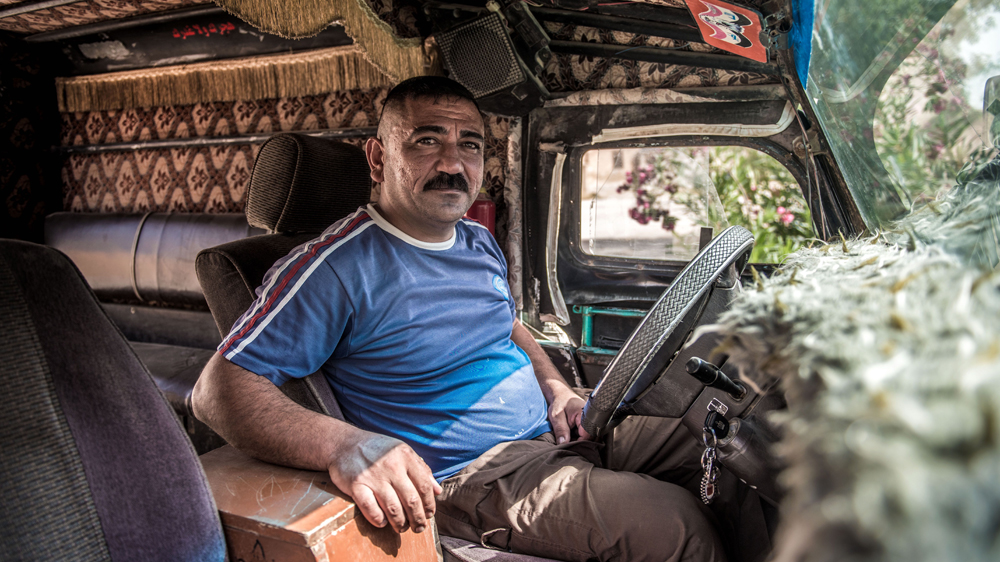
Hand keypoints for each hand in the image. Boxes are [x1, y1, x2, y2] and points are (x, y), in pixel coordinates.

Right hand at [327, 431, 441, 532]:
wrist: (344, 443)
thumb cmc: (378, 451)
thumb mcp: (402, 452)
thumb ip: (421, 470)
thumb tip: (438, 491)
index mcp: (405, 456)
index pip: (424, 486)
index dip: (429, 504)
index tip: (429, 514)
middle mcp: (391, 466)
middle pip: (411, 500)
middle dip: (418, 519)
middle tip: (419, 528)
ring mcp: (373, 476)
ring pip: (393, 509)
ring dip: (400, 523)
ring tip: (402, 528)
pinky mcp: (355, 486)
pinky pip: (371, 510)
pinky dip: (379, 520)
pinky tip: (383, 522)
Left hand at [547, 386, 591, 443]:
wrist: (561, 395)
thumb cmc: (559, 403)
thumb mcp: (556, 416)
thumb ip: (560, 429)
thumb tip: (563, 443)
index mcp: (584, 415)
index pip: (586, 435)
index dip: (577, 442)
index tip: (568, 444)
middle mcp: (590, 418)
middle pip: (588, 437)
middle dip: (577, 441)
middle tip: (566, 439)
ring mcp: (590, 421)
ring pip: (586, 437)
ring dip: (577, 438)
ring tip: (568, 434)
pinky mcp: (587, 423)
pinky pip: (584, 434)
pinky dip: (577, 435)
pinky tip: (571, 432)